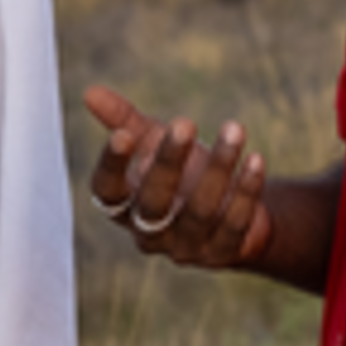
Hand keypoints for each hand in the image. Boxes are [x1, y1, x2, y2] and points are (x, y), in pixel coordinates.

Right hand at [82, 83, 272, 269]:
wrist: (230, 206)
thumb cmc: (181, 170)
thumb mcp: (152, 142)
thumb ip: (123, 119)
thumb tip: (89, 91)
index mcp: (125, 206)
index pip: (107, 192)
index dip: (112, 167)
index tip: (123, 134)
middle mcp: (150, 233)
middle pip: (153, 203)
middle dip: (168, 162)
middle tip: (184, 121)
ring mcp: (186, 248)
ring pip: (199, 212)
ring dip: (219, 167)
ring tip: (234, 128)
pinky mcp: (222, 253)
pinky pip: (234, 225)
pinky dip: (246, 191)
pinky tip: (256, 159)